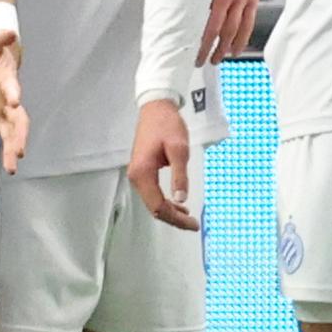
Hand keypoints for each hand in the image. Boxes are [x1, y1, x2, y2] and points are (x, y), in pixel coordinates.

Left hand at [0, 28, 28, 173]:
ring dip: (8, 151)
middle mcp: (9, 101)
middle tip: (19, 154)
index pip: (13, 88)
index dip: (14, 93)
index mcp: (8, 81)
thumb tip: (9, 32)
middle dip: (19, 137)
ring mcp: (1, 111)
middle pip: (17, 121)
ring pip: (7, 134)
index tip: (16, 102)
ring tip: (11, 170)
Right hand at [127, 98, 198, 230]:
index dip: (176, 219)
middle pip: (154, 207)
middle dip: (174, 218)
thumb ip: (180, 175)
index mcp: (143, 173)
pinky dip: (165, 201)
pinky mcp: (142, 170)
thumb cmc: (168, 125)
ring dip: (170, 211)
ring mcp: (138, 174)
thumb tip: (181, 200)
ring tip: (189, 217)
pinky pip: (153, 193)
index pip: (158, 206)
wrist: (156, 107)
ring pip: (153, 201)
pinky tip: (178, 203)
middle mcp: (136, 177)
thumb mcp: (179, 149)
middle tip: (194, 224)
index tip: (194, 224)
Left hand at [199, 0, 265, 64]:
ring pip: (238, 30)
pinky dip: (243, 36)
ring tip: (221, 58)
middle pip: (224, 32)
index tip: (196, 53)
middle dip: (214, 49)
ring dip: (229, 47)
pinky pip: (249, 21)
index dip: (203, 43)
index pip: (210, 26)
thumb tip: (194, 12)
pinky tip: (238, 45)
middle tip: (205, 59)